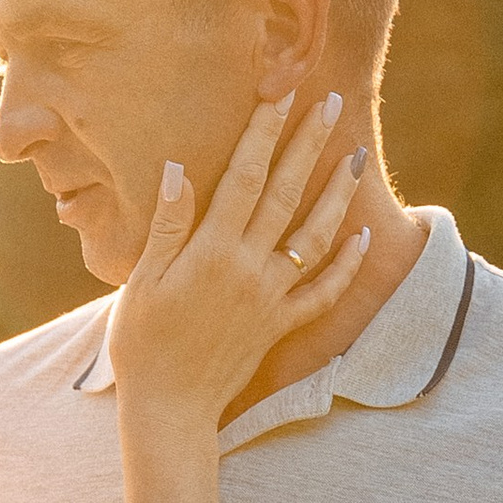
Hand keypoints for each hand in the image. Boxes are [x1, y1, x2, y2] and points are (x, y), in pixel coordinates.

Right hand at [106, 91, 368, 420]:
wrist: (169, 408)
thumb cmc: (142, 343)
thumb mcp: (143, 280)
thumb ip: (167, 224)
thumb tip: (179, 168)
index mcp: (212, 252)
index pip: (243, 178)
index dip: (262, 133)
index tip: (278, 95)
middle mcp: (250, 269)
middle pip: (285, 194)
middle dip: (307, 144)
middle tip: (327, 101)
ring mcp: (271, 298)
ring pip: (314, 237)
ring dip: (336, 194)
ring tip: (352, 156)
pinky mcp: (280, 325)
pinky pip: (322, 292)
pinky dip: (346, 265)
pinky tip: (359, 237)